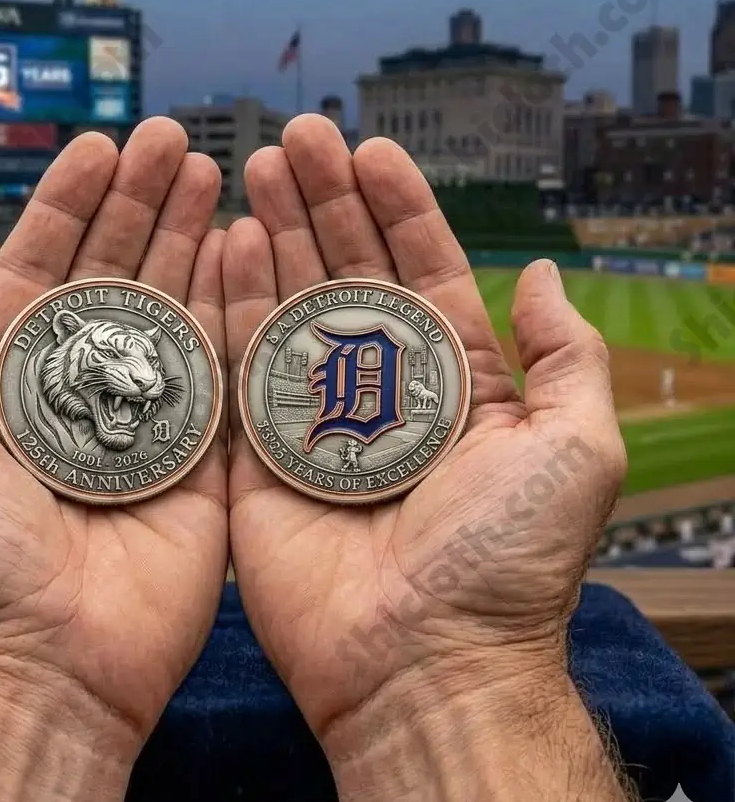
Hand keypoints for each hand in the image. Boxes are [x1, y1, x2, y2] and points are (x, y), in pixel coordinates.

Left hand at [0, 118, 227, 756]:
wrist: (37, 666)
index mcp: (6, 381)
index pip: (43, 269)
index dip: (68, 205)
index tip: (96, 145)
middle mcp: (80, 390)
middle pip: (116, 275)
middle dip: (141, 203)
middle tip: (169, 139)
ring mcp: (146, 419)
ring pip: (173, 307)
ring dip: (190, 236)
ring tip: (210, 168)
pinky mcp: (201, 456)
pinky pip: (221, 369)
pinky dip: (232, 307)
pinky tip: (244, 247)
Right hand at [223, 116, 626, 748]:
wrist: (422, 665)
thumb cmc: (505, 559)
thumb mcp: (575, 447)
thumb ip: (564, 355)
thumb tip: (543, 271)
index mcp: (455, 382)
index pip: (422, 271)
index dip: (399, 208)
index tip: (372, 148)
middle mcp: (380, 391)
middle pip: (347, 275)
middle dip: (325, 203)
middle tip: (297, 136)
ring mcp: (313, 419)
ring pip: (290, 307)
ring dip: (274, 235)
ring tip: (254, 168)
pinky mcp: (258, 452)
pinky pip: (241, 366)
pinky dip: (232, 303)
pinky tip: (225, 242)